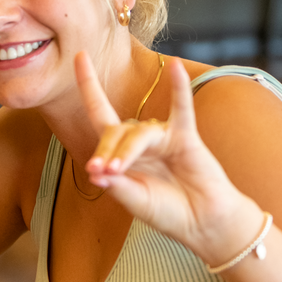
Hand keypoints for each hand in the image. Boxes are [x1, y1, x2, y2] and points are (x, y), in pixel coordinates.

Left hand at [74, 52, 261, 265]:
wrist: (202, 223)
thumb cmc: (168, 212)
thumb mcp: (134, 201)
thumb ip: (116, 186)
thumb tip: (95, 171)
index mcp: (123, 152)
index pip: (100, 114)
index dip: (89, 86)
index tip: (80, 57)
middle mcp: (141, 140)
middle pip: (115, 130)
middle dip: (106, 150)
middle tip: (102, 172)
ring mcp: (164, 136)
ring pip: (140, 132)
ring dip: (128, 150)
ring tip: (119, 170)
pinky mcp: (186, 137)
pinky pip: (181, 109)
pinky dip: (180, 89)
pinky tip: (177, 68)